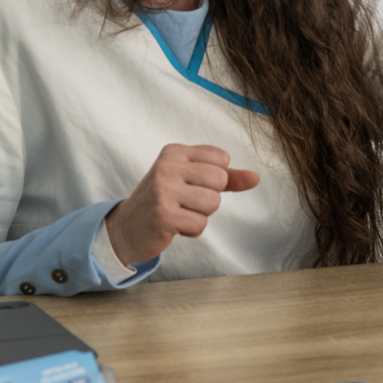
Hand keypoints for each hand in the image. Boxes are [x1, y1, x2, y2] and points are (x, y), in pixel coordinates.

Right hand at [105, 144, 260, 265]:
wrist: (126, 228)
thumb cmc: (164, 201)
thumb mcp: (190, 180)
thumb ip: (226, 177)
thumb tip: (255, 178)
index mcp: (174, 152)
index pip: (221, 159)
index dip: (215, 179)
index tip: (191, 184)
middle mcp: (167, 166)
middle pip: (220, 180)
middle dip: (209, 197)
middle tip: (185, 201)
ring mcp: (163, 190)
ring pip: (213, 203)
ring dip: (200, 214)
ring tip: (180, 212)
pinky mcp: (163, 215)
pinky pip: (200, 224)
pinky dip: (191, 230)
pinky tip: (174, 225)